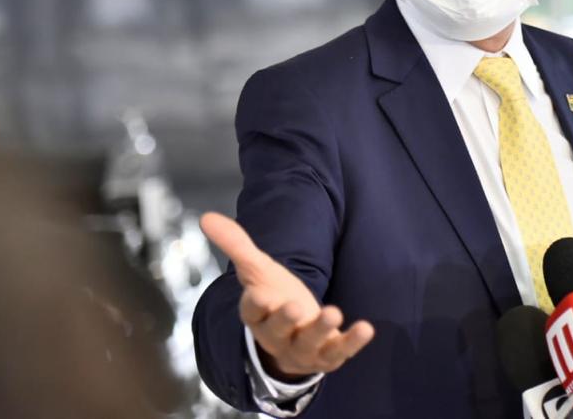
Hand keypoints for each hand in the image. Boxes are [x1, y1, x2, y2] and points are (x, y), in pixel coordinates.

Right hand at [200, 212, 374, 379]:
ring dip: (321, 329)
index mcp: (258, 315)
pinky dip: (352, 342)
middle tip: (294, 306)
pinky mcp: (327, 355)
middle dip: (285, 319)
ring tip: (334, 312)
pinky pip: (339, 352)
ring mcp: (303, 349)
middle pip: (278, 330)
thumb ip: (236, 245)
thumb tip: (205, 217)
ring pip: (309, 343)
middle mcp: (277, 336)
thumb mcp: (257, 271)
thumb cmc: (275, 298)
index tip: (257, 293)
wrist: (293, 338)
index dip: (255, 304)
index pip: (251, 312)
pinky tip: (366, 328)